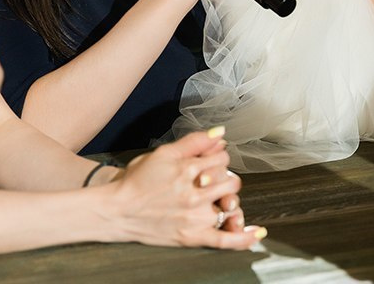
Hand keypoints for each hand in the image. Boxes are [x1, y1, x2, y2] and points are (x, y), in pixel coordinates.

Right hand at [109, 129, 264, 248]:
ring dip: (231, 200)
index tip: (209, 162)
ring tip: (222, 198)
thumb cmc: (137, 180)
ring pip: (230, 205)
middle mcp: (193, 193)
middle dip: (225, 178)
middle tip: (211, 181)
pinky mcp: (192, 237)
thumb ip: (194, 142)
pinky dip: (243, 238)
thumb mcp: (163, 153)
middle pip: (230, 181)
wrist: (117, 210)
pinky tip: (257, 232)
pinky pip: (225, 240)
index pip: (222, 159)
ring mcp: (194, 217)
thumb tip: (221, 133)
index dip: (218, 158)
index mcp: (187, 169)